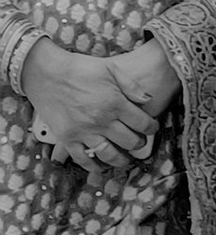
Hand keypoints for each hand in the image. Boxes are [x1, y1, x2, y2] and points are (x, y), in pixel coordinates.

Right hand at [20, 41, 165, 173]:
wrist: (43, 71)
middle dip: (139, 143)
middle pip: (131, 142)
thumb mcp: (110, 68)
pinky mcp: (67, 137)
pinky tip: (102, 166)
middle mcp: (101, 120)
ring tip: (126, 158)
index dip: (152, 128)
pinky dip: (94, 166)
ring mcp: (83, 131)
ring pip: (111, 155)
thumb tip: (148, 100)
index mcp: (115, 103)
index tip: (151, 127)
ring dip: (122, 160)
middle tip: (139, 141)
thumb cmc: (77, 68)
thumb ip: (132, 86)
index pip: (144, 124)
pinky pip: (83, 159)